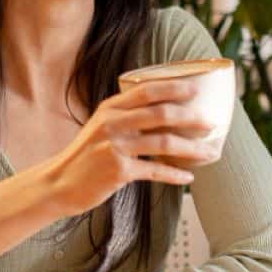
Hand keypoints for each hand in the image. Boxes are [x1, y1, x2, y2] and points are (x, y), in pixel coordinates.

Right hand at [39, 79, 218, 216]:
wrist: (60, 183)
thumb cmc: (87, 155)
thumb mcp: (101, 127)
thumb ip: (126, 117)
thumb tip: (166, 114)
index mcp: (110, 108)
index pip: (146, 90)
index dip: (173, 87)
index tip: (195, 89)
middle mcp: (112, 123)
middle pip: (161, 114)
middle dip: (191, 117)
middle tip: (211, 123)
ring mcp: (115, 146)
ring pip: (164, 142)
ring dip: (192, 148)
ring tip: (210, 153)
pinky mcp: (118, 170)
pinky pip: (155, 170)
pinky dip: (174, 174)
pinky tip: (188, 178)